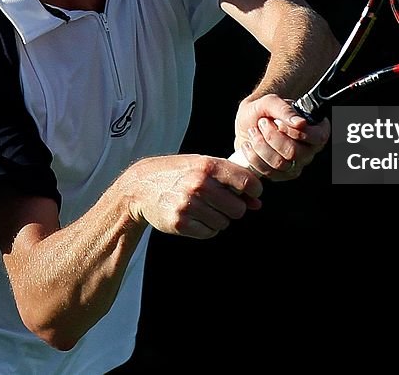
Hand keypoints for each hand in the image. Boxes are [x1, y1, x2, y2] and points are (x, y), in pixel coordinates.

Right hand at [124, 155, 262, 238]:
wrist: (141, 187)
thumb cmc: (178, 173)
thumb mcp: (203, 166)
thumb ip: (231, 179)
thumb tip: (257, 203)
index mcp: (208, 166)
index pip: (246, 182)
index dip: (254, 191)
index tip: (251, 194)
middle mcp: (199, 184)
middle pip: (238, 209)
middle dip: (234, 208)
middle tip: (221, 202)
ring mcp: (189, 205)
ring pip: (224, 223)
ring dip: (218, 218)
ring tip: (203, 207)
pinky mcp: (180, 223)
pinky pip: (209, 233)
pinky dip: (206, 228)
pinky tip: (194, 217)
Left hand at [233, 94, 329, 180]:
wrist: (247, 122)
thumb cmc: (263, 110)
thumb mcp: (270, 101)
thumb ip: (285, 109)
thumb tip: (300, 123)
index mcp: (316, 130)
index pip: (317, 137)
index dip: (296, 132)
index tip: (279, 123)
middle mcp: (309, 149)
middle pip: (294, 152)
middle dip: (272, 136)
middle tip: (262, 122)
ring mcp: (296, 164)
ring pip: (280, 163)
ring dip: (261, 145)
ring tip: (253, 131)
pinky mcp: (280, 175)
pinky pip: (268, 172)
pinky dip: (253, 157)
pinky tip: (248, 146)